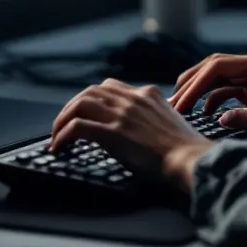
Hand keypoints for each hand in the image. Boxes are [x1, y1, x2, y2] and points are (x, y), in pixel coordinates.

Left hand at [50, 79, 213, 192]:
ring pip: (80, 103)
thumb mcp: (171, 122)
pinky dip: (63, 135)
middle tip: (64, 122)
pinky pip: (77, 126)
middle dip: (73, 105)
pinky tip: (59, 146)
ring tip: (57, 135)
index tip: (85, 113)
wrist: (189, 159)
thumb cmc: (185, 149)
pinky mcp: (113, 132)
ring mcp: (122, 114)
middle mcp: (133, 98)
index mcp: (148, 94)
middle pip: (92, 90)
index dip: (93, 99)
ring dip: (63, 119)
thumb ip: (155, 117)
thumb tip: (143, 129)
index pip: (111, 87)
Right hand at [168, 51, 246, 134]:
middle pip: (214, 66)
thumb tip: (220, 119)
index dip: (196, 85)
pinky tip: (209, 113)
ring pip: (220, 76)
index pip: (218, 68)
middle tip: (172, 103)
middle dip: (192, 83)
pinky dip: (219, 98)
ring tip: (183, 108)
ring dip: (202, 91)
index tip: (180, 104)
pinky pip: (232, 87)